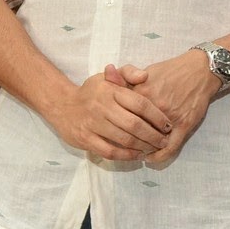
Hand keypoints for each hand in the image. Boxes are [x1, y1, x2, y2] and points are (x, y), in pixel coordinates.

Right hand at [44, 68, 171, 161]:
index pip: (140, 104)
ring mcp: (93, 124)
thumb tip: (145, 76)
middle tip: (164, 141)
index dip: (157, 116)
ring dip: (143, 146)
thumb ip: (128, 72)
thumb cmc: (92, 92)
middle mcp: (102, 107)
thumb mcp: (107, 77)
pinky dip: (127, 155)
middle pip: (135, 125)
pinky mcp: (86, 139)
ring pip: (124, 139)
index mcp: (111, 91)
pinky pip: (110, 151)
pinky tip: (137, 155)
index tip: (168, 125)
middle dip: (154, 135)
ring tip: (154, 148)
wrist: (62, 105)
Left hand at [112, 51, 215, 163]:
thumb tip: (107, 76)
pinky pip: (170, 148)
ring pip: (151, 141)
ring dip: (143, 149)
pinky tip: (150, 158)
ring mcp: (169, 118)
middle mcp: (154, 107)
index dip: (116, 126)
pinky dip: (158, 156)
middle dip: (127, 140)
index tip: (111, 130)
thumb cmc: (170, 71)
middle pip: (135, 131)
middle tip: (123, 145)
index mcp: (141, 94)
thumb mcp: (145, 71)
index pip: (122, 116)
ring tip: (137, 151)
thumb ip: (124, 78)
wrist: (199, 71)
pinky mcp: (184, 126)